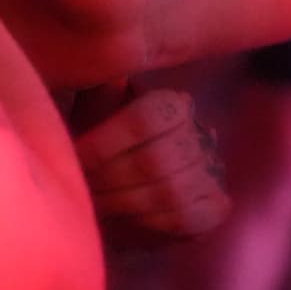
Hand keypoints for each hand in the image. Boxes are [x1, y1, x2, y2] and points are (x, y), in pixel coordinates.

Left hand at [70, 84, 230, 244]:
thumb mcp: (98, 108)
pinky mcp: (217, 206)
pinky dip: (150, 224)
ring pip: (169, 193)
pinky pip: (186, 219)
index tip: (73, 159)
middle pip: (154, 161)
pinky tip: (124, 221)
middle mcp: (200, 135)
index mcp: (173, 104)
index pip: (145, 119)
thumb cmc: (104, 138)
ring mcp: (213, 172)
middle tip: (80, 189)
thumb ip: (99, 90)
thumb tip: (97, 65)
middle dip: (109, 179)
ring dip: (123, 204)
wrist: (130, 175)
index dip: (104, 142)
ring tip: (94, 206)